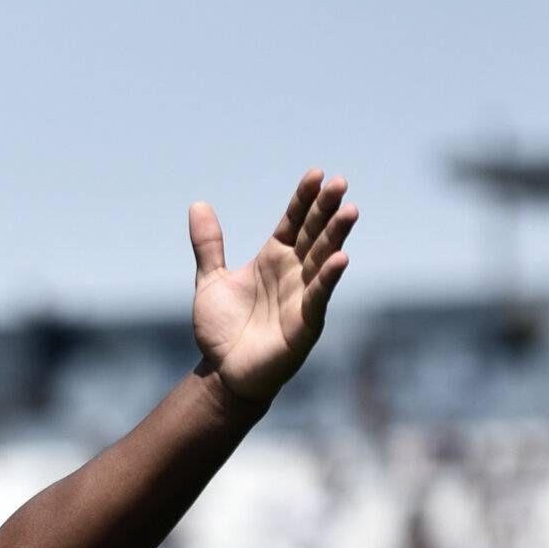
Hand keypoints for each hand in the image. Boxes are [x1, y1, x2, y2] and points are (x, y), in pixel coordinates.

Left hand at [189, 169, 358, 405]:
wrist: (223, 374)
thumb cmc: (223, 329)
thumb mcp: (210, 280)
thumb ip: (208, 245)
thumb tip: (199, 204)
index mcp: (272, 259)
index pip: (293, 222)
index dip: (304, 199)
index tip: (317, 173)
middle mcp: (293, 273)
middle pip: (313, 235)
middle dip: (326, 210)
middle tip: (341, 182)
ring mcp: (302, 296)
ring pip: (323, 260)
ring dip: (336, 236)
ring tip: (350, 210)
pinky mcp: (305, 323)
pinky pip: (318, 297)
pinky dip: (328, 279)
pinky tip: (341, 258)